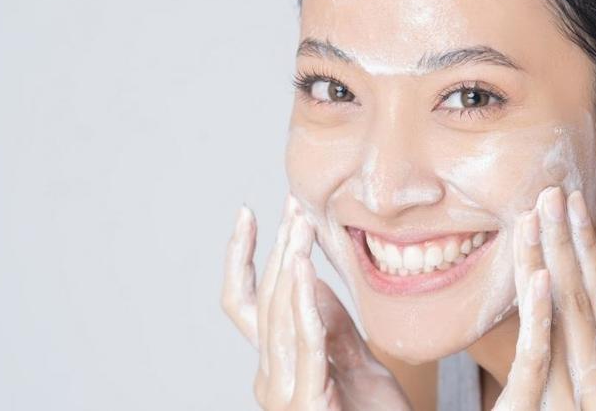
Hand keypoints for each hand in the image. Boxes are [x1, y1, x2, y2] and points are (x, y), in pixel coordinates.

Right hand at [221, 194, 412, 410]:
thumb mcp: (355, 361)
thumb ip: (331, 325)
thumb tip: (311, 277)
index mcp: (277, 363)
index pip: (244, 302)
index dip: (240, 257)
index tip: (250, 214)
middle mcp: (269, 378)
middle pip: (261, 302)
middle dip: (275, 249)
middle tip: (290, 206)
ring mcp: (283, 395)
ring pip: (277, 319)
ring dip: (288, 267)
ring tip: (298, 227)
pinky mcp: (306, 406)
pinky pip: (304, 347)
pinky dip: (303, 307)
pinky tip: (306, 273)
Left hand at [496, 186, 595, 409]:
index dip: (586, 246)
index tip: (574, 201)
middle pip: (581, 294)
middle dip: (567, 239)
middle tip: (551, 190)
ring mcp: (575, 392)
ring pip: (563, 314)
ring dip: (550, 260)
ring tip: (538, 214)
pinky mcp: (541, 406)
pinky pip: (542, 352)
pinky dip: (540, 312)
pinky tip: (537, 275)